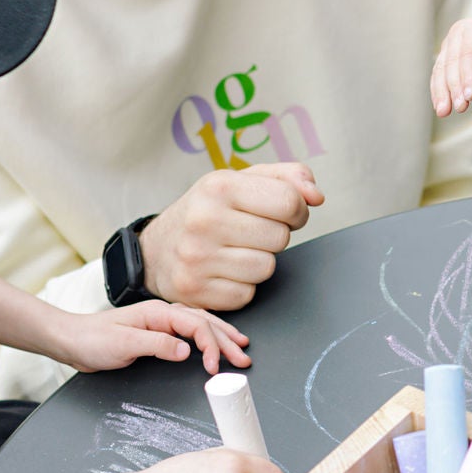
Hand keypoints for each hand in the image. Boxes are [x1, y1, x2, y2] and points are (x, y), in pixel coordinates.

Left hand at [53, 301, 250, 374]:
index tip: (215, 367)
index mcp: (158, 313)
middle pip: (205, 323)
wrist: (71, 340)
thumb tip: (186, 350)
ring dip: (222, 336)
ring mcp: (161, 322)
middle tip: (244, 358)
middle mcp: (163, 314)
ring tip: (241, 346)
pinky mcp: (158, 332)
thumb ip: (157, 345)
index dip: (211, 346)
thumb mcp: (124, 345)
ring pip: (201, 324)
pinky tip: (215, 341)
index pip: (196, 326)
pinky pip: (191, 330)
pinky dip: (208, 336)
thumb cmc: (92, 340)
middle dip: (227, 340)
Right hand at [139, 163, 324, 310]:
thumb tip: (316, 197)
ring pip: (266, 269)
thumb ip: (287, 178)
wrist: (155, 249)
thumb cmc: (209, 211)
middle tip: (251, 233)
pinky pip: (246, 294)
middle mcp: (203, 220)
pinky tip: (223, 272)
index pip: (289, 202)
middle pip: (280, 238)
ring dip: (259, 262)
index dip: (297, 211)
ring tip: (236, 251)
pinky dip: (242, 286)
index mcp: (218, 185)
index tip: (284, 213)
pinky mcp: (194, 290)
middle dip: (274, 237)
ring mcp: (196, 257)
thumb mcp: (241, 182)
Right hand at [431, 14, 471, 116]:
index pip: (470, 52)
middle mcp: (460, 32)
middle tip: (461, 108)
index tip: (471, 96)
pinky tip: (441, 107)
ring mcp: (451, 44)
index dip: (469, 74)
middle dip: (455, 87)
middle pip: (453, 62)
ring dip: (442, 92)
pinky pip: (439, 75)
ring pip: (441, 70)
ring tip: (444, 112)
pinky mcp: (447, 57)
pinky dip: (439, 92)